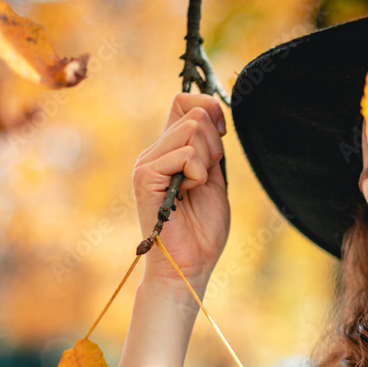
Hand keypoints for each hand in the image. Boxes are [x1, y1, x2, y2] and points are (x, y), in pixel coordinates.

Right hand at [133, 92, 229, 293]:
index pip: (183, 101)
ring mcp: (147, 163)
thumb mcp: (214, 178)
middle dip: (214, 145)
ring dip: (207, 161)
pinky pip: (185, 154)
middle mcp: (154, 152)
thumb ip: (210, 148)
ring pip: (192, 130)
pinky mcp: (146, 177)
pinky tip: (188, 193)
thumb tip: (211, 112)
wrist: (189, 265)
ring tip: (195, 187)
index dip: (208, 108)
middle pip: (194, 113)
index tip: (221, 135)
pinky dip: (198, 174)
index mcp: (169, 150)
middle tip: (204, 177)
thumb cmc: (202, 230)